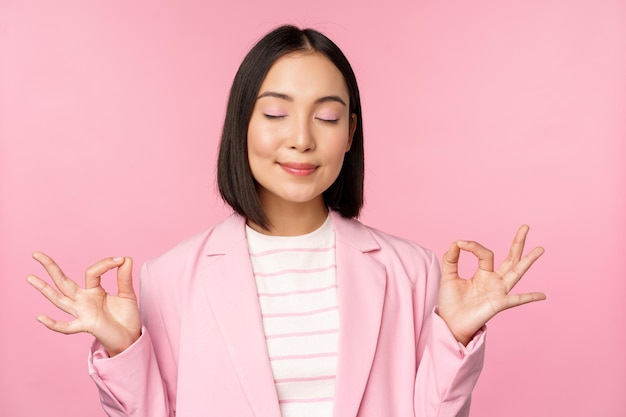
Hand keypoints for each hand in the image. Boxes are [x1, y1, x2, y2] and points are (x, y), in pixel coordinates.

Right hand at [27, 252, 141, 356]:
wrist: (130, 336)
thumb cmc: (126, 316)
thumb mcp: (127, 294)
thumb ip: (124, 277)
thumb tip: (125, 258)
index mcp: (93, 290)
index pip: (91, 272)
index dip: (105, 263)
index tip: (121, 259)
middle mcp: (83, 300)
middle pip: (63, 282)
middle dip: (50, 268)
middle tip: (36, 254)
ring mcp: (82, 313)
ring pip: (59, 299)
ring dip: (44, 289)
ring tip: (30, 277)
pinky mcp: (86, 325)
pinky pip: (67, 326)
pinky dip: (54, 324)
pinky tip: (40, 317)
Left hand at [437, 225, 545, 345]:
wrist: (449, 322)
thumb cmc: (450, 301)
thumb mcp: (449, 276)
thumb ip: (451, 259)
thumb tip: (455, 243)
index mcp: (483, 273)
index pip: (485, 254)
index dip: (473, 246)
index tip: (460, 243)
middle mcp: (494, 281)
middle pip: (510, 259)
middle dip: (517, 243)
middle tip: (525, 227)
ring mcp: (499, 291)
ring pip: (516, 273)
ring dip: (528, 261)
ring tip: (540, 249)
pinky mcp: (499, 303)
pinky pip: (516, 300)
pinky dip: (529, 297)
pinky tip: (543, 295)